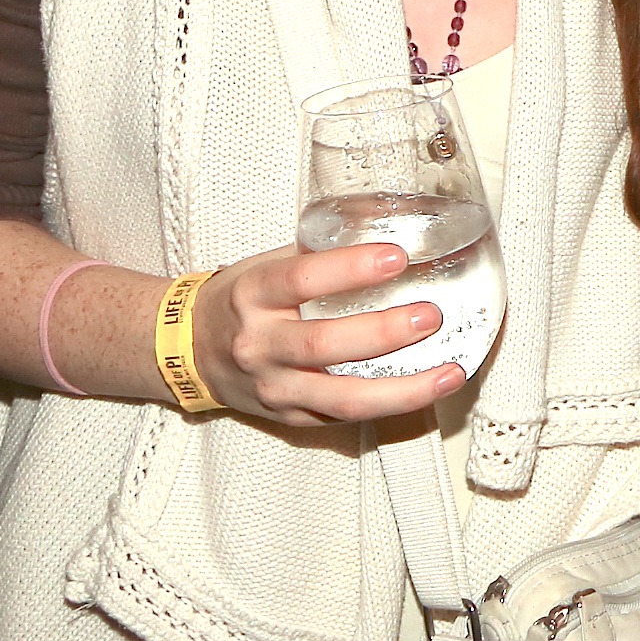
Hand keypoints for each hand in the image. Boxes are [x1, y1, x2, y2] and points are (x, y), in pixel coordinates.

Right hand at [189, 242, 475, 427]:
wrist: (189, 351)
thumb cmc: (242, 299)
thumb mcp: (267, 265)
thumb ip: (319, 253)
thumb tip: (391, 221)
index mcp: (252, 294)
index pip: (299, 279)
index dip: (349, 268)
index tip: (396, 257)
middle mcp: (259, 345)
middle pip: (322, 344)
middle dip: (383, 332)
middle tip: (431, 315)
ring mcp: (274, 388)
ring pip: (342, 399)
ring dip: (403, 389)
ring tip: (450, 372)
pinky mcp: (290, 419)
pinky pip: (346, 419)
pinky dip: (392, 407)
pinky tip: (428, 393)